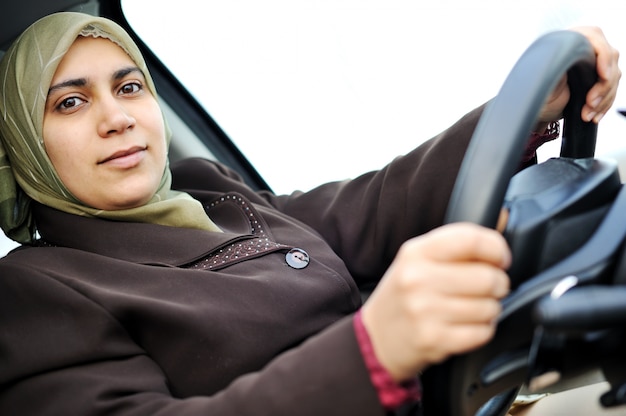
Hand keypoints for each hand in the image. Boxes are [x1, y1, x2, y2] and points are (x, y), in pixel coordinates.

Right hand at [360, 223, 510, 381]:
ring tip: (474, 309)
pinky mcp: (433, 339)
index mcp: (416, 252)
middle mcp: (417, 279)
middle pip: (487, 277)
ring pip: (489, 307)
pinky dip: (483, 330)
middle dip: (498, 284)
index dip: (496, 248)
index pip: (471, 239)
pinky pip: (482, 333)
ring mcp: (424, 311)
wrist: (376, 337)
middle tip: (490, 288)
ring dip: (491, 309)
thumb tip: (503, 229)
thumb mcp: (417, 260)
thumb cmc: (404, 294)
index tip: (501, 259)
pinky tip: (467, 326)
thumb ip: (455, 245)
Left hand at [538, 26, 620, 126]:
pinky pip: (610, 90)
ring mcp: (594, 64)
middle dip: (603, 87)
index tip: (603, 76)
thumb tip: (564, 59)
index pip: (596, 40)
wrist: (536, 107)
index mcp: (570, 40)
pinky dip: (605, 105)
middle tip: (590, 103)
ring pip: (613, 78)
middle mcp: (585, 48)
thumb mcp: (541, 77)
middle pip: (610, 61)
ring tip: (587, 114)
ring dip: (603, 100)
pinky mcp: (598, 80)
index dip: (603, 58)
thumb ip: (554, 65)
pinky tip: (595, 114)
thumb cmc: (533, 89)